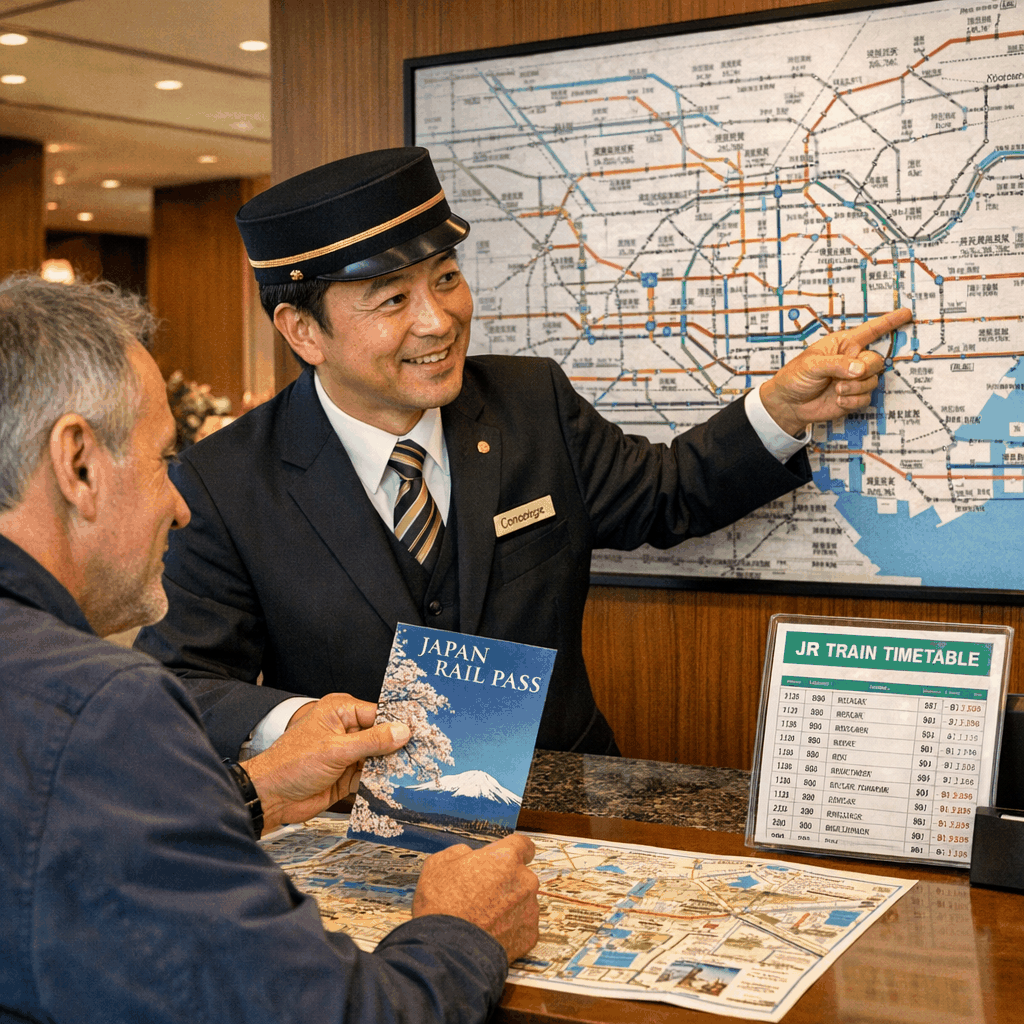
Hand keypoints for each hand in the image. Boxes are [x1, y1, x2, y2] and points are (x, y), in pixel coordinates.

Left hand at [243, 693, 409, 832]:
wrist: (271, 797)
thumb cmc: (291, 764)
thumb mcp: (336, 750)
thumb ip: (371, 741)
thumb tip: (402, 731)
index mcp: (340, 711)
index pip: (379, 713)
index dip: (400, 723)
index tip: (424, 732)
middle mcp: (346, 729)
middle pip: (382, 735)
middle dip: (400, 746)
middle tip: (426, 753)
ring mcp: (348, 753)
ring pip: (380, 757)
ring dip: (393, 766)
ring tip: (418, 771)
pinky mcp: (348, 775)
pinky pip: (372, 776)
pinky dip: (383, 782)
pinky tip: (399, 786)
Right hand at [412, 833, 539, 963]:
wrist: (447, 953)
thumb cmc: (442, 907)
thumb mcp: (437, 864)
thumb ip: (460, 852)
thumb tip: (468, 855)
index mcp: (505, 858)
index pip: (523, 845)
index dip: (513, 850)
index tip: (507, 858)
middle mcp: (524, 881)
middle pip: (521, 875)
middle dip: (505, 882)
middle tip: (482, 895)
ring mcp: (529, 909)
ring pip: (522, 901)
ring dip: (508, 905)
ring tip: (483, 918)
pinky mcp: (529, 935)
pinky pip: (522, 925)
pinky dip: (510, 928)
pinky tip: (489, 933)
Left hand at [759, 308, 911, 435]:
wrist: (788, 404)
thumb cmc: (795, 377)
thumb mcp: (812, 365)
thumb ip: (837, 364)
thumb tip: (860, 368)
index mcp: (843, 344)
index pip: (870, 330)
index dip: (889, 322)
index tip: (906, 314)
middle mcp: (852, 360)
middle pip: (876, 360)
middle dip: (865, 370)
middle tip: (846, 377)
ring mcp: (854, 379)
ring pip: (873, 381)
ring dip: (855, 387)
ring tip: (836, 389)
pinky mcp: (853, 396)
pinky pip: (866, 398)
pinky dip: (852, 400)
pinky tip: (838, 399)